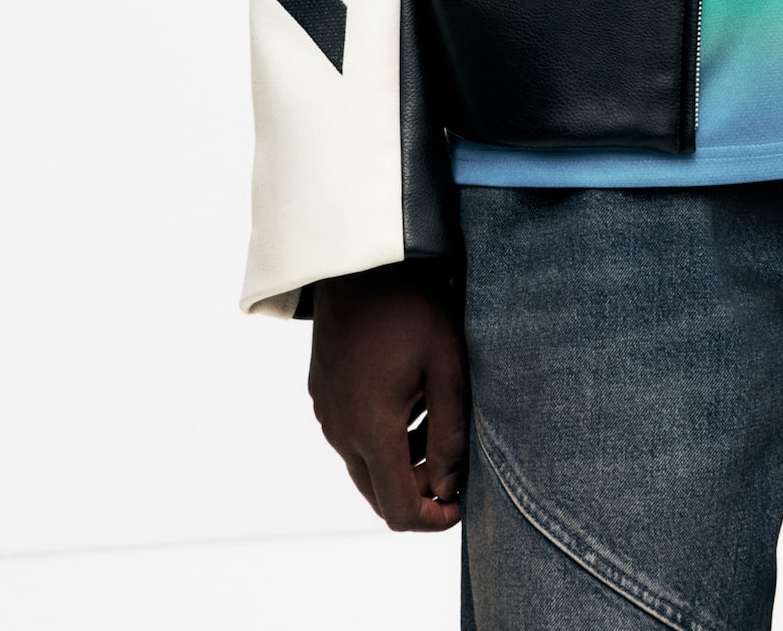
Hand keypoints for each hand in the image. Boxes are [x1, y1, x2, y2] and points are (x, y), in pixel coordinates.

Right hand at [308, 262, 466, 530]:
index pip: (398, 509)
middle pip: (379, 494)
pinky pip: (350, 437)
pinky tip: (408, 398)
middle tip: (452, 456)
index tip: (461, 504)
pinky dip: (380, 437)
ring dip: (400, 461)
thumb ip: (450, 432)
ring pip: (364, 465)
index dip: (433, 519)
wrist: (361, 263)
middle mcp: (340, 430)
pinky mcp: (321, 396)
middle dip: (419, 490)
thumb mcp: (447, 365)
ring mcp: (325, 413)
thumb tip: (449, 485)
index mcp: (371, 428)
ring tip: (435, 416)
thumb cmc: (412, 308)